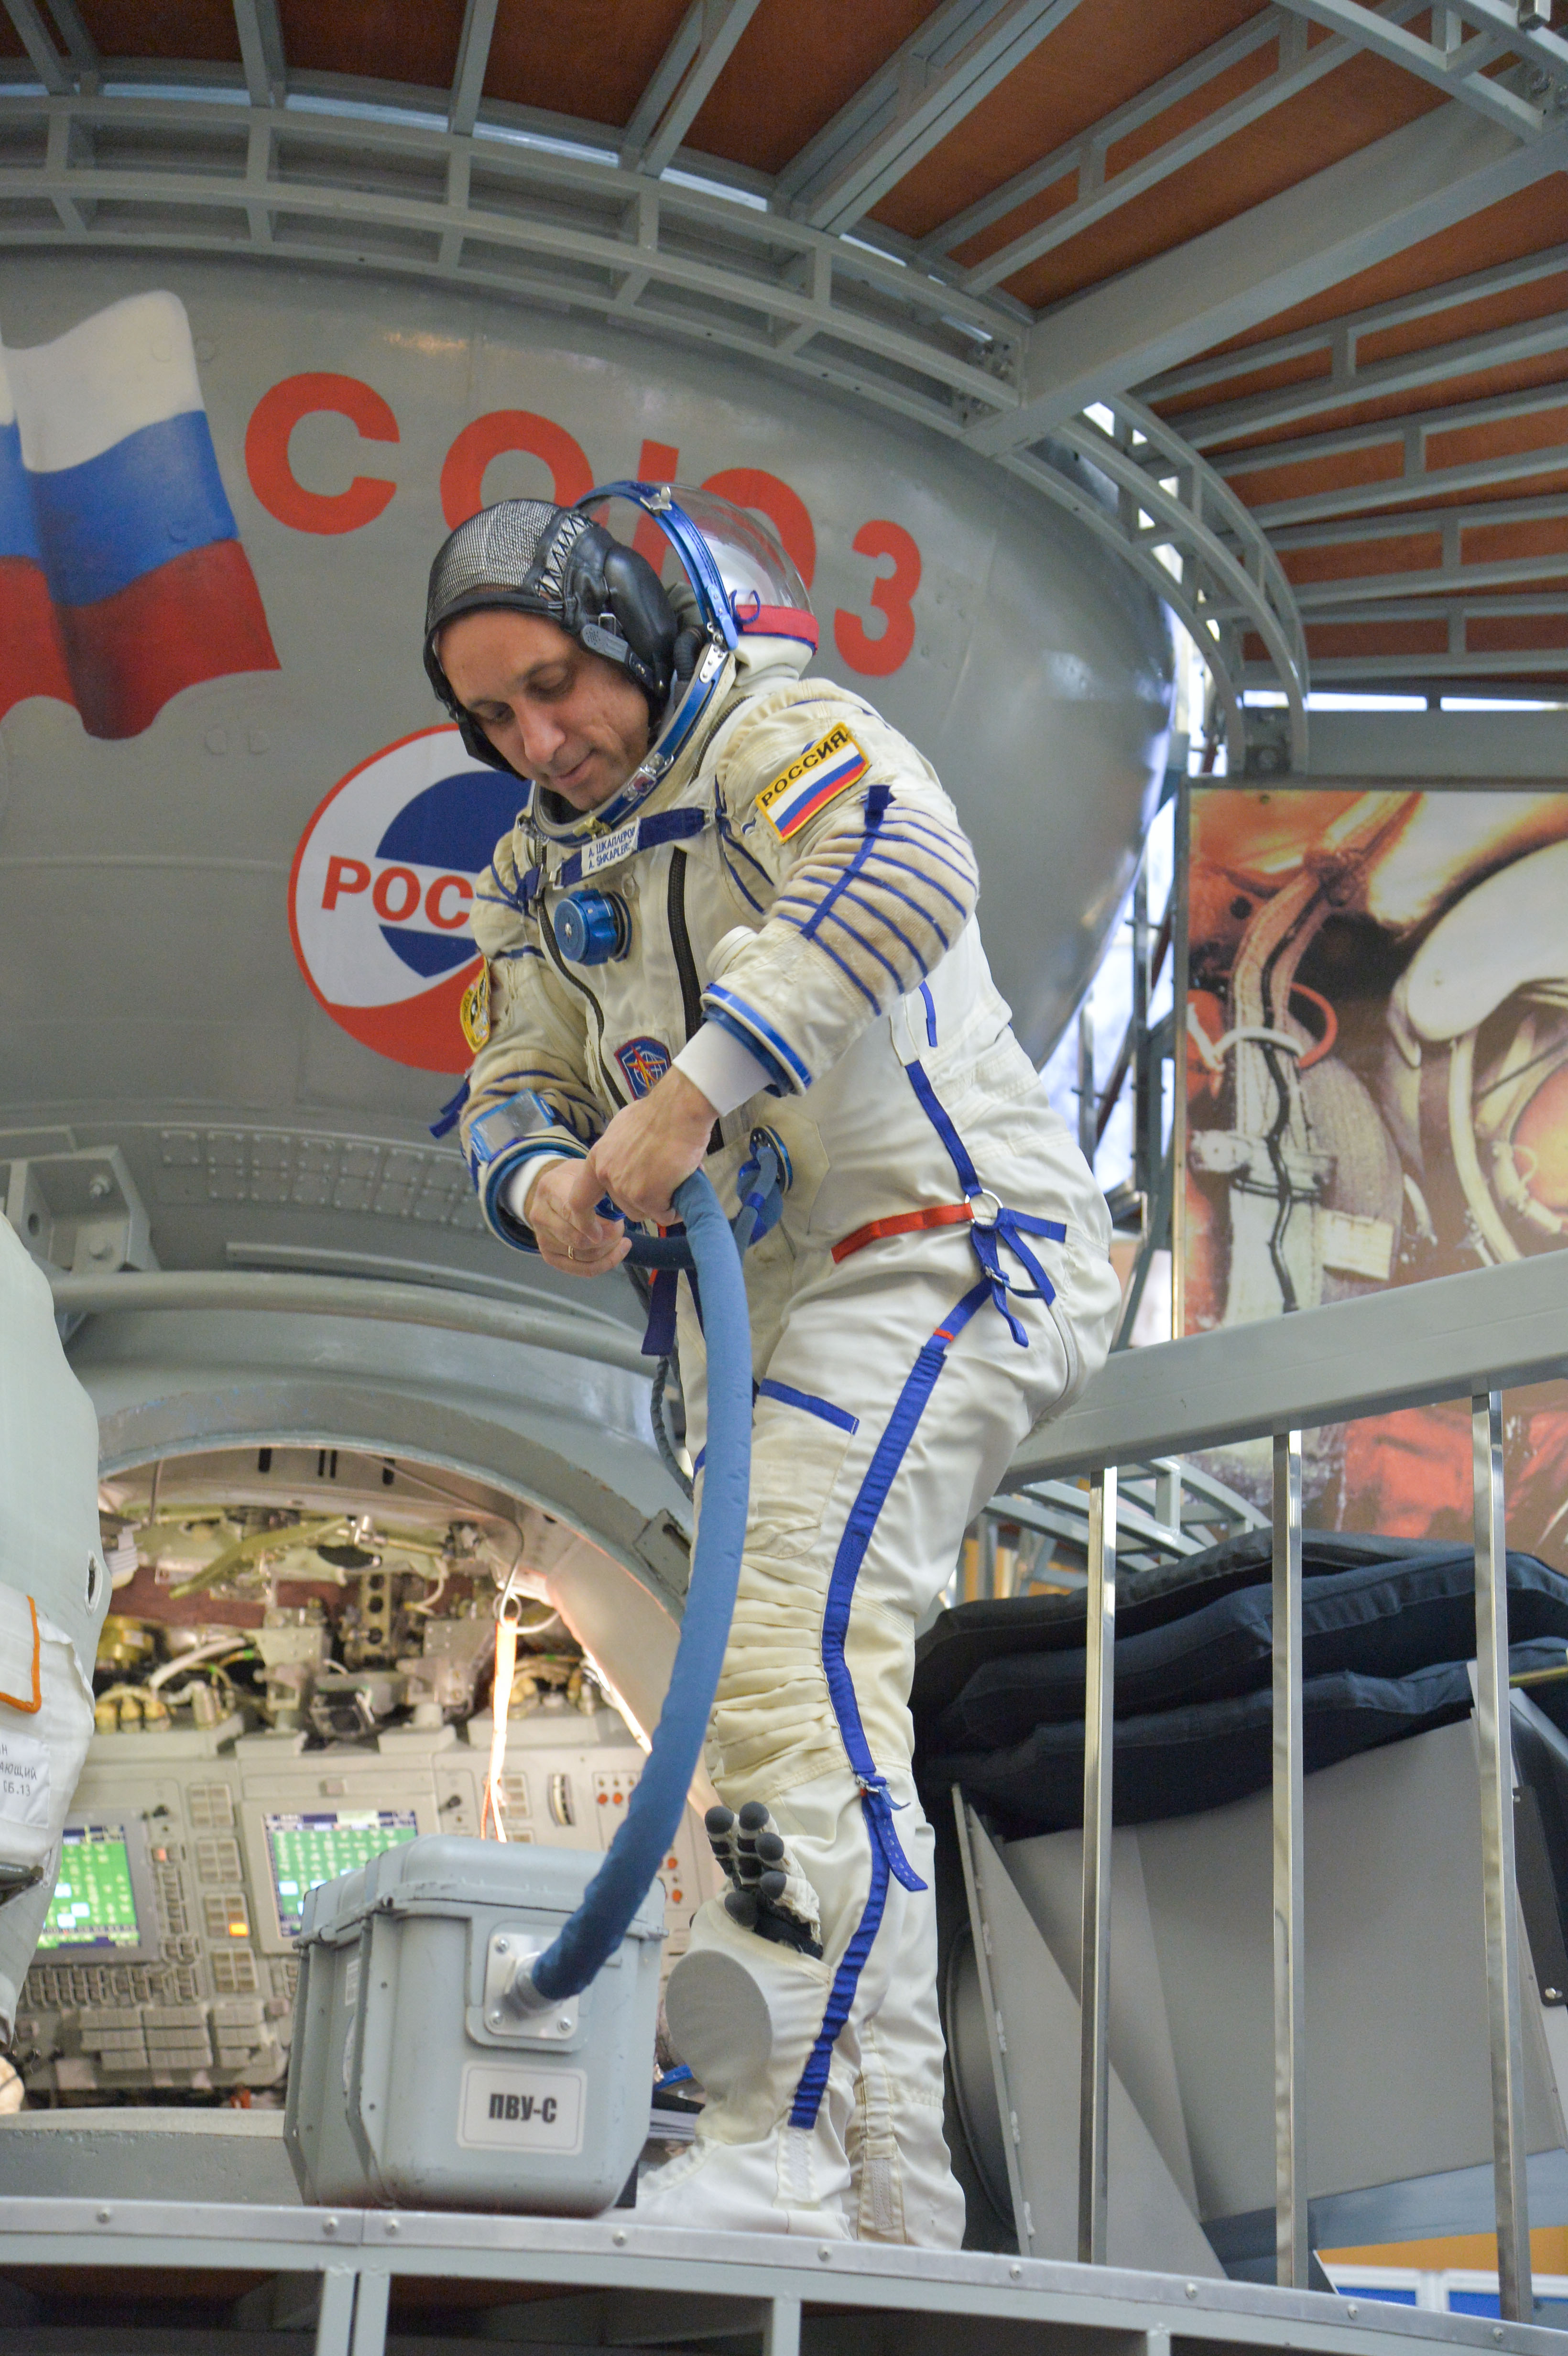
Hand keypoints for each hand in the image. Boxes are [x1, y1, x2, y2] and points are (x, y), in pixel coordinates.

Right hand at [527, 1160, 628, 1276]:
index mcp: (551, 1188)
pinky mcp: (548, 1254)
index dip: (595, 1223)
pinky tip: (618, 1252)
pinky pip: (579, 1268)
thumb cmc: (578, 1179)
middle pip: (577, 1239)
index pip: (572, 1211)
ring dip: (608, 1250)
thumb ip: (601, 1188)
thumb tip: (616, 1215)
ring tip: (620, 1237)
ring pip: (581, 1255)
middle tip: (620, 1228)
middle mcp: (540, 1214)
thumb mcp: (589, 1171)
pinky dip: (603, 1264)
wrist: (556, 1188)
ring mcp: (542, 1237)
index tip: (615, 1226)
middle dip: (607, 1238)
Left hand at [576, 1068, 715, 1226]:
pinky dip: (676, 1208)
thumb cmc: (659, 1114)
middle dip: (644, 1199)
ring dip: (662, 1203)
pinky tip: (684, 1188)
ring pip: (644, 1212)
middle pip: (624, 1206)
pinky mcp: (647, 1198)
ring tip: (676, 1178)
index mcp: (597, 1159)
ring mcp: (626, 1188)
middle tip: (663, 1180)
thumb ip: (619, 1152)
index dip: (586, 1219)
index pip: (579, 1199)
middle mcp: (607, 1175)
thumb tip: (627, 1161)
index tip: (595, 1234)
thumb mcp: (624, 1129)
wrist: (679, 1110)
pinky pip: (664, 1215)